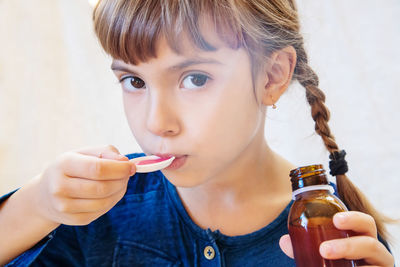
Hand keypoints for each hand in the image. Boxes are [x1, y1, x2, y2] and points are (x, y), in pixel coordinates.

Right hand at [32, 145, 135, 225]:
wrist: (45, 194)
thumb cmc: (71, 168)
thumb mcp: (84, 153)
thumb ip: (106, 152)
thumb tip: (125, 161)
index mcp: (64, 164)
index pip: (98, 168)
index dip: (119, 169)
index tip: (131, 166)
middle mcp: (60, 187)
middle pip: (103, 187)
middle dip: (122, 180)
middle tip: (127, 174)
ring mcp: (65, 206)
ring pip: (105, 202)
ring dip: (120, 191)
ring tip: (120, 183)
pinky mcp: (74, 220)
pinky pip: (102, 211)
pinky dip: (112, 201)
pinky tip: (110, 193)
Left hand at [279, 211, 393, 266]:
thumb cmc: (338, 260)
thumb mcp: (324, 249)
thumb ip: (305, 244)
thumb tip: (284, 241)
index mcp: (361, 236)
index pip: (364, 222)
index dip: (353, 219)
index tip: (335, 219)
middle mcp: (375, 251)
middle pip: (370, 243)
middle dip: (347, 246)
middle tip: (323, 250)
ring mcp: (378, 266)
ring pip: (373, 266)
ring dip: (349, 259)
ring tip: (326, 258)